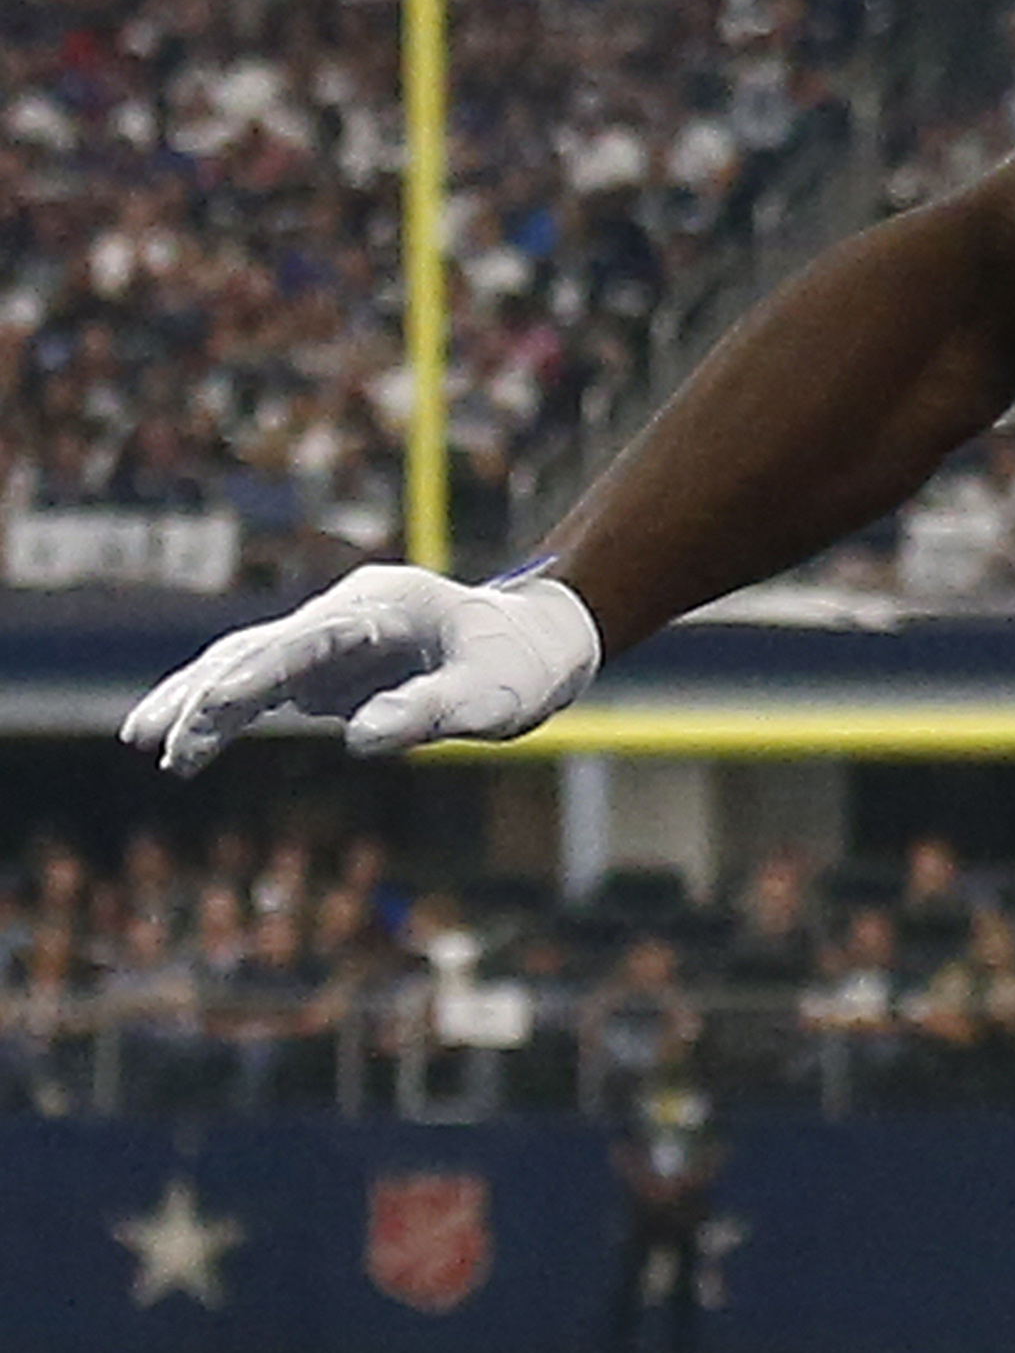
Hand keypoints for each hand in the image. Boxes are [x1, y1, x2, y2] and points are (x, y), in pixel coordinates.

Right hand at [121, 563, 603, 777]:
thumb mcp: (493, 699)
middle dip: (206, 694)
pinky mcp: (324, 664)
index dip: (256, 674)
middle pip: (260, 648)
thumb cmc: (520, 668)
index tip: (212, 710)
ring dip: (196, 697)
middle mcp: (347, 613)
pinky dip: (219, 705)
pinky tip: (179, 738)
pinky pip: (259, 680)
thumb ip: (429, 712)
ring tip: (142, 739)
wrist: (535, 641)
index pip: (307, 641)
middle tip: (158, 744)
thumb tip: (359, 742)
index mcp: (387, 608)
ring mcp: (330, 636)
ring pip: (246, 659)